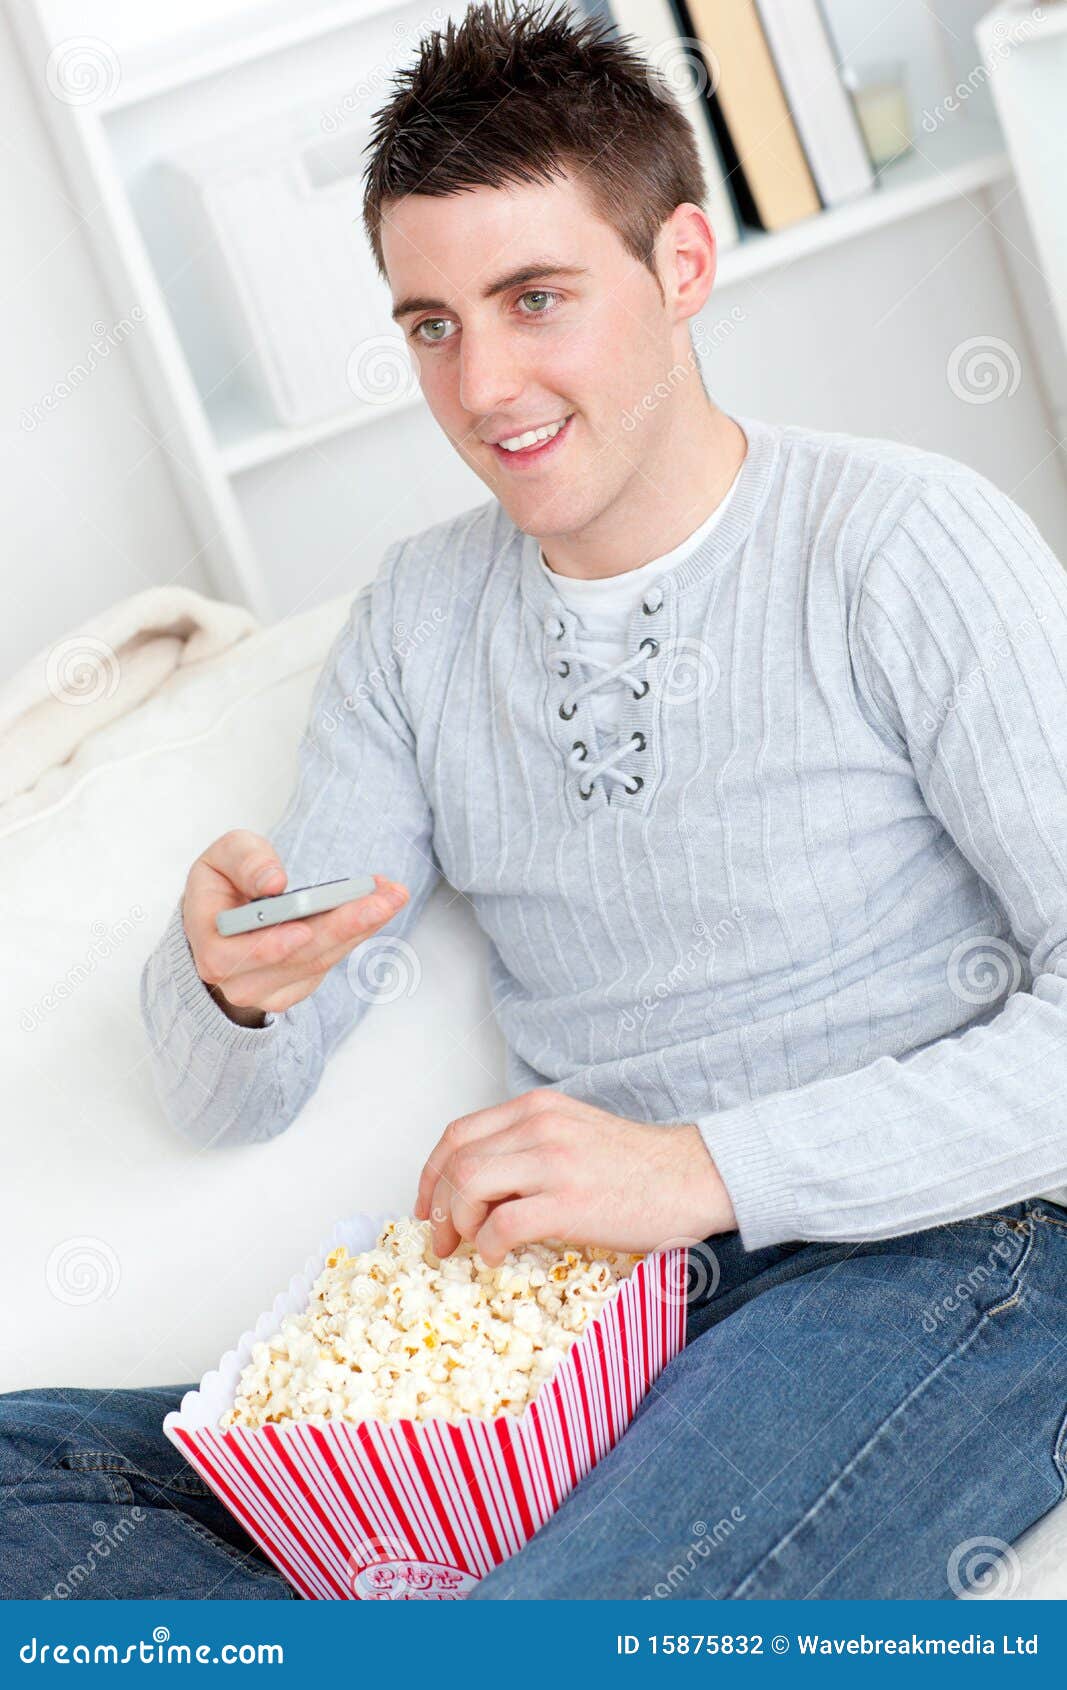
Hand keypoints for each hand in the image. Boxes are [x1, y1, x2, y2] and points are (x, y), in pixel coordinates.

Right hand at [183, 829, 408, 1022]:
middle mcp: (234, 977)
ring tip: (392, 896)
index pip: (233, 955)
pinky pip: (328, 964)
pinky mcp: (292, 990)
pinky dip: (356, 934)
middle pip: (295, 957)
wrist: (227, 920)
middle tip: (382, 899)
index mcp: (208, 943)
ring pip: (319, 962)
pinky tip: (379, 908)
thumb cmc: (224, 884)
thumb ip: (245, 861)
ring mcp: (265, 990)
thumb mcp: (224, 857)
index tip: (303, 929)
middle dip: (342, 926)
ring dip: (360, 928)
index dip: (270, 946)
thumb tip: (274, 882)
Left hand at [413, 1088, 735, 1265]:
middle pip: (455, 1161)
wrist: (694, 1177)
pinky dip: (488, 1247)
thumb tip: (477, 1190)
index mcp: (536, 1108)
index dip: (431, 1175)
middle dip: (437, 1206)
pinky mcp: (570, 1203)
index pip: (457, 1134)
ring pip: (468, 1186)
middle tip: (442, 1241)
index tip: (428, 1208)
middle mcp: (539, 1126)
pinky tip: (499, 1257)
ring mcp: (554, 1162)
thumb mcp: (572, 1134)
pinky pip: (502, 1225)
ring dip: (459, 1223)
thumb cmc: (636, 1166)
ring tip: (473, 1246)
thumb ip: (527, 1147)